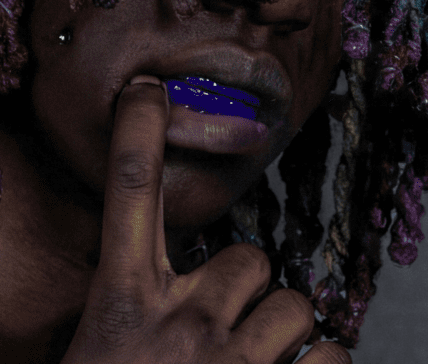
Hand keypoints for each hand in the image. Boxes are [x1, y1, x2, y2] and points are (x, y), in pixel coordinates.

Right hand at [61, 77, 349, 363]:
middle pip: (247, 259)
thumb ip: (123, 307)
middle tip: (219, 329)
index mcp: (123, 302)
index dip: (139, 130)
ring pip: (294, 307)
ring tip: (251, 360)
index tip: (147, 90)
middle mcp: (181, 321)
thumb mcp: (95, 345)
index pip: (130, 191)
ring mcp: (231, 359)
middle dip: (244, 289)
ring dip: (278, 332)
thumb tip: (143, 286)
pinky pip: (332, 354)